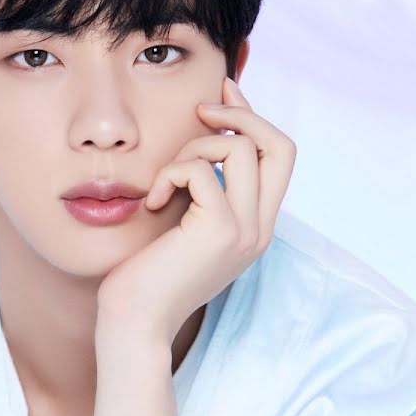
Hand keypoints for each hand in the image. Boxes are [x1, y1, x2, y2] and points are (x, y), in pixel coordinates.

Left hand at [96, 76, 296, 346]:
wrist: (135, 321)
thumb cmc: (147, 273)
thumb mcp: (184, 222)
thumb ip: (203, 187)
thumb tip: (203, 132)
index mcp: (256, 225)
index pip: (279, 155)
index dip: (252, 117)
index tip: (219, 95)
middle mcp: (260, 228)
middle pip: (280, 144)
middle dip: (240, 113)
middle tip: (201, 110)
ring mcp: (245, 230)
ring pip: (239, 149)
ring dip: (192, 150)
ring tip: (164, 181)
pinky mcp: (220, 230)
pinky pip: (201, 170)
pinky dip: (170, 174)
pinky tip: (152, 202)